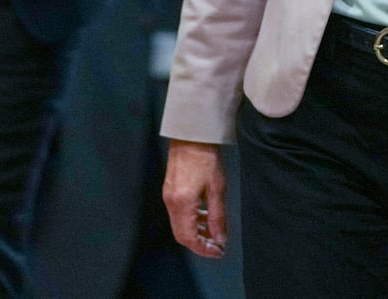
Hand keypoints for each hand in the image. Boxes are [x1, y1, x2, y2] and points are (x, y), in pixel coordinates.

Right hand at [163, 139, 228, 257]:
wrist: (191, 136)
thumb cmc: (206, 158)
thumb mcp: (217, 188)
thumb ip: (217, 216)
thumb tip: (219, 238)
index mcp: (182, 204)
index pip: (189, 238)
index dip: (204, 249)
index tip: (218, 251)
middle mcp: (171, 203)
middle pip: (181, 235)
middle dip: (199, 243)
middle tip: (217, 245)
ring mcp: (168, 196)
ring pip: (179, 225)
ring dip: (195, 232)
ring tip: (214, 230)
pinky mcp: (170, 190)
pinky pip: (178, 214)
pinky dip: (191, 220)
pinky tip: (204, 215)